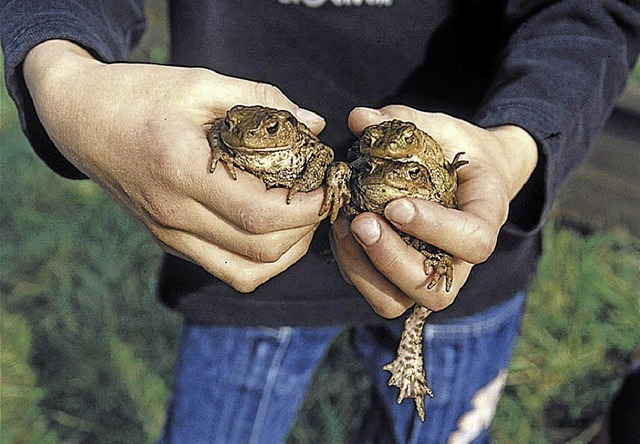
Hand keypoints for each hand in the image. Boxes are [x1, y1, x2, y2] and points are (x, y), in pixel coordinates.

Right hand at [23, 40, 327, 291]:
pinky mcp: (171, 242)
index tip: (326, 186)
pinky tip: (273, 231)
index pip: (259, 213)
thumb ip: (260, 100)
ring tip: (302, 217)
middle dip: (305, 228)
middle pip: (261, 249)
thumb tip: (314, 124)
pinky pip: (228, 270)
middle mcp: (174, 214)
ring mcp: (170, 234)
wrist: (82, 121)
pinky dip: (262, 261)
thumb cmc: (139, 96)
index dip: (305, 208)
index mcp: (180, 170)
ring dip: (288, 251)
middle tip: (319, 197)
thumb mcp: (199, 83)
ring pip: (248, 271)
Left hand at [330, 105, 537, 317]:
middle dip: (392, 258)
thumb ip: (406, 122)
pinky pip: (375, 292)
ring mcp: (428, 275)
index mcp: (486, 219)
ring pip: (399, 302)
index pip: (474, 241)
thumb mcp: (442, 128)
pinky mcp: (399, 279)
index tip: (396, 205)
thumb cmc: (456, 150)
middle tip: (362, 221)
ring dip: (365, 270)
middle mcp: (460, 261)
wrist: (467, 175)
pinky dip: (351, 267)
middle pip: (434, 291)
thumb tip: (358, 118)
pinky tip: (340, 231)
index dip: (435, 229)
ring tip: (345, 227)